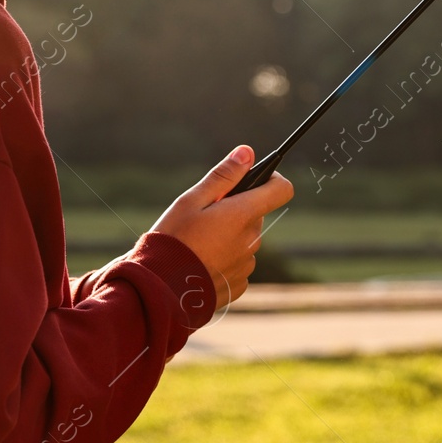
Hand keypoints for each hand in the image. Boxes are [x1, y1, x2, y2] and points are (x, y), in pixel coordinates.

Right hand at [151, 146, 292, 309]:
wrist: (160, 290)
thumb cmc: (172, 239)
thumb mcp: (191, 200)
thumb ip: (223, 176)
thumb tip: (248, 152)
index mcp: (243, 215)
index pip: (281, 190)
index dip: (270, 179)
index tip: (251, 179)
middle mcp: (252, 240)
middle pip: (255, 215)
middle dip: (236, 210)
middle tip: (204, 217)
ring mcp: (247, 265)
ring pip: (246, 240)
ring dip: (230, 237)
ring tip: (197, 244)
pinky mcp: (238, 285)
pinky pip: (238, 265)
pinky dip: (224, 260)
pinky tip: (200, 263)